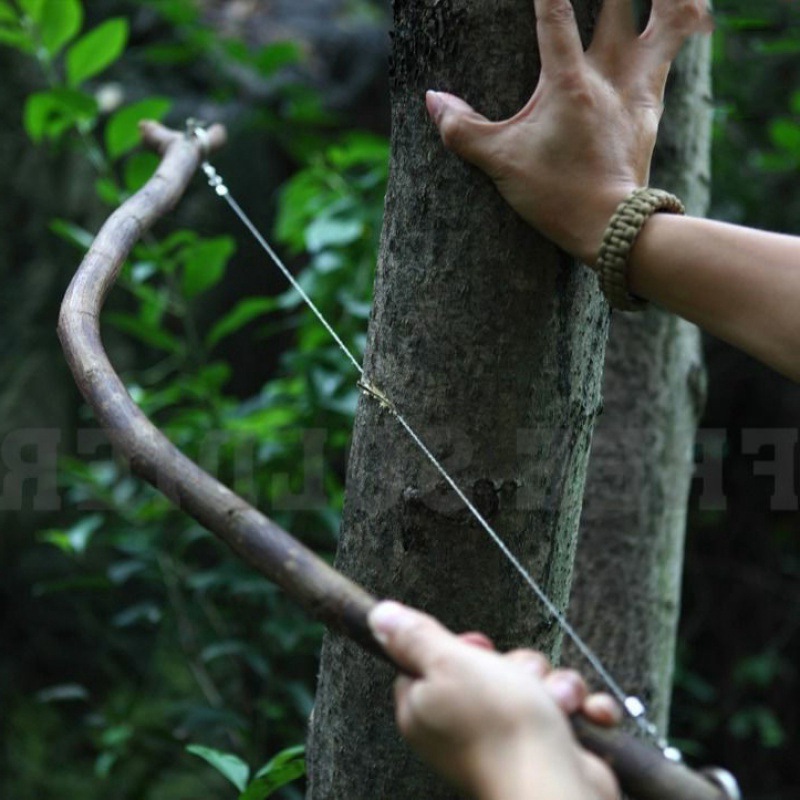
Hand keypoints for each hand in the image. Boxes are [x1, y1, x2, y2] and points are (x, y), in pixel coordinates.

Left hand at [368, 601, 619, 799]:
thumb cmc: (500, 724)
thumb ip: (414, 638)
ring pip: (535, 684)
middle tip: (522, 681)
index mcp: (427, 708)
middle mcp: (462, 726)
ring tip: (560, 705)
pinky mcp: (547, 748)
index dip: (458, 648)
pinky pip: (568, 711)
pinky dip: (583, 711)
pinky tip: (588, 716)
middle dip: (521, 666)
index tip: (477, 649)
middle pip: (490, 668)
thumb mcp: (449, 662)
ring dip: (557, 687)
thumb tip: (379, 615)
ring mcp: (508, 739)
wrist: (556, 787)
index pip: (431, 662)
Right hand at [425, 0, 712, 265]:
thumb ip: (461, 129)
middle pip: (617, 2)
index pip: (554, 11)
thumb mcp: (500, 162)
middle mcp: (608, 74)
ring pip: (665, 17)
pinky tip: (686, 10)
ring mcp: (636, 87)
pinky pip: (672, 50)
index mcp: (567, 82)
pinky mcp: (651, 104)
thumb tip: (431, 100)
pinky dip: (682, 22)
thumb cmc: (555, 194)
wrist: (610, 226)